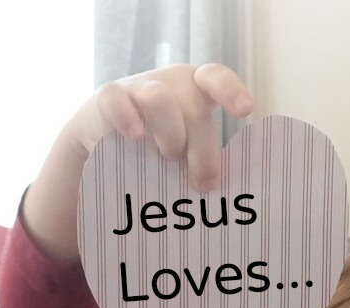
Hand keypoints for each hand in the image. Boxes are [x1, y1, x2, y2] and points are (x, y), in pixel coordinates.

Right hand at [66, 62, 252, 186]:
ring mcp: (138, 86)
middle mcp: (170, 83)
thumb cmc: (156, 144)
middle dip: (203, 150)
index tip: (245, 111)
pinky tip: (134, 138)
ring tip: (167, 159)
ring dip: (170, 136)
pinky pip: (117, 101)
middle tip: (203, 184)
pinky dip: (127, 119)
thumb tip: (216, 187)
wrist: (104, 136)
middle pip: (194, 108)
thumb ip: (201, 156)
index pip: (216, 78)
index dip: (231, 92)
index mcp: (196, 89)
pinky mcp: (108, 97)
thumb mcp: (184, 144)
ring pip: (159, 100)